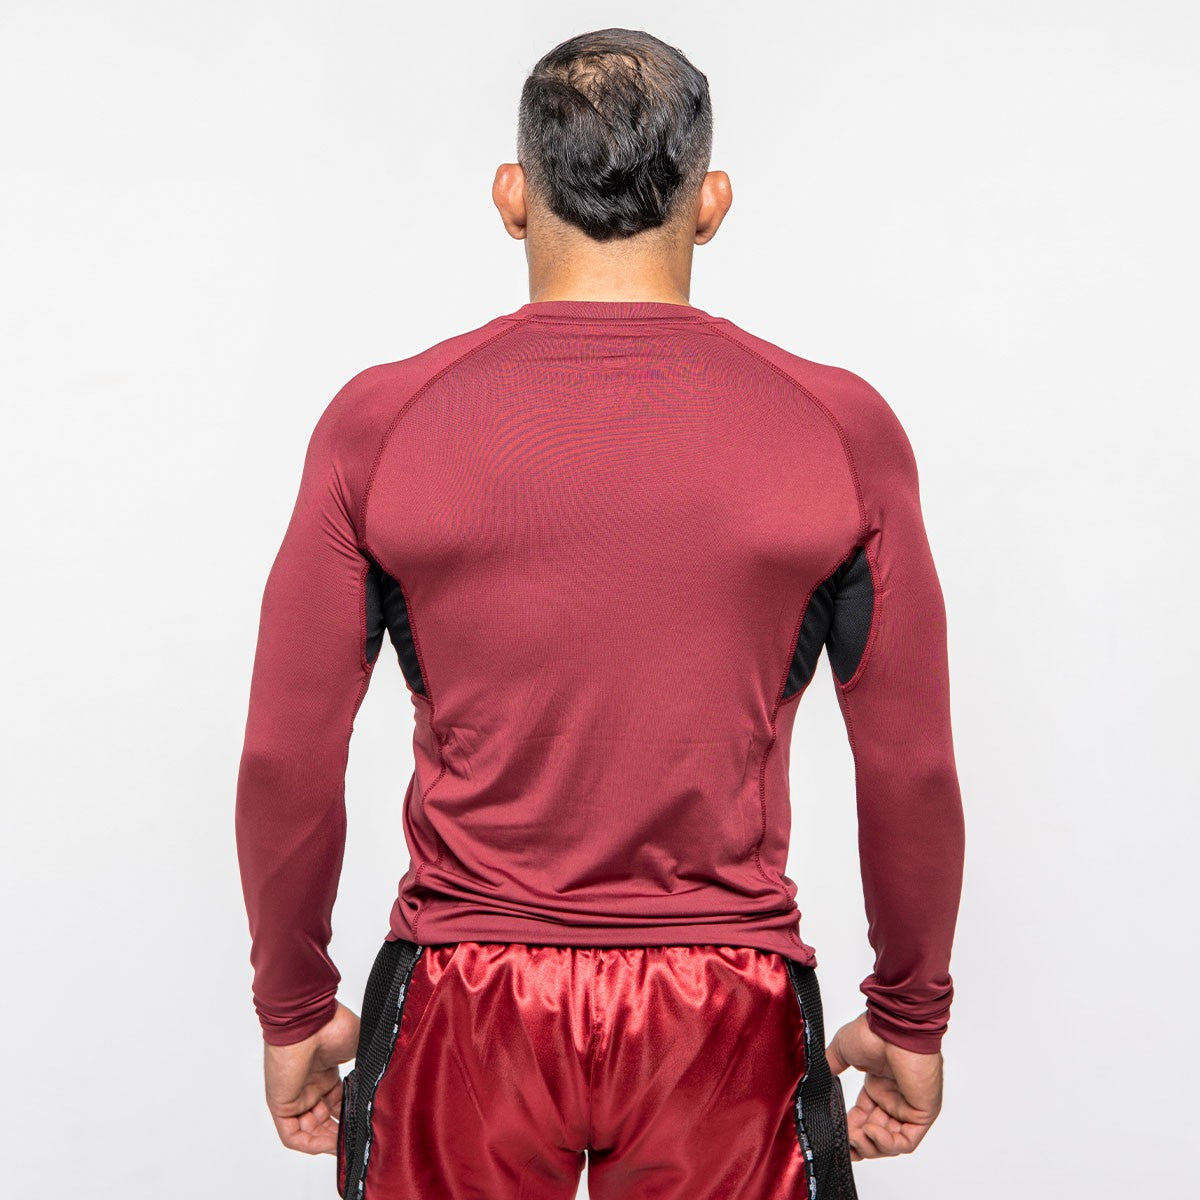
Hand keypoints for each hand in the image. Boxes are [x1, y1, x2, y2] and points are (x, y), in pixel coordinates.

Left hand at [262, 1001, 360, 1154]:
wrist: (310, 1018)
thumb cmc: (334, 1024)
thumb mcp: (361, 1050)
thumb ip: (370, 1070)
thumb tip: (386, 1087)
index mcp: (326, 1070)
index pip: (338, 1103)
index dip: (351, 1116)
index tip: (366, 1124)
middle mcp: (310, 1084)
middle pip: (325, 1119)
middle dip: (341, 1132)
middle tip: (358, 1139)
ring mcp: (295, 1093)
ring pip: (310, 1130)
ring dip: (328, 1140)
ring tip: (347, 1143)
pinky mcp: (281, 1103)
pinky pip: (292, 1134)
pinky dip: (310, 1143)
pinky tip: (329, 1144)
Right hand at [825, 1011, 942, 1160]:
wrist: (893, 1027)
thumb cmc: (873, 1032)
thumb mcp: (842, 1050)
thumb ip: (831, 1066)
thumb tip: (816, 1079)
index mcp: (878, 1086)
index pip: (864, 1118)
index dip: (850, 1130)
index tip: (837, 1136)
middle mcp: (894, 1098)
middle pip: (877, 1136)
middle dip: (859, 1143)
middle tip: (845, 1141)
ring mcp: (909, 1107)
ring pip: (891, 1143)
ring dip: (871, 1146)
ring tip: (856, 1136)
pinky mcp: (922, 1114)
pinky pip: (907, 1141)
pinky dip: (887, 1143)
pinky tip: (871, 1130)